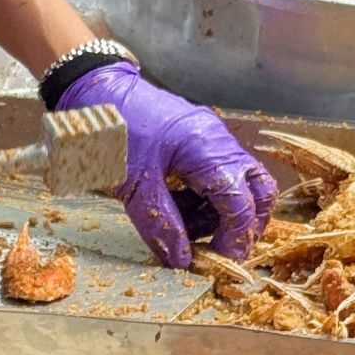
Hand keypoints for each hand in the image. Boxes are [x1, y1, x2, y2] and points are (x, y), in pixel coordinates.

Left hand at [58, 62, 276, 269]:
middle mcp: (219, 142)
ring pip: (238, 188)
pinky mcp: (200, 144)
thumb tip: (182, 262)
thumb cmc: (114, 132)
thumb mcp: (134, 186)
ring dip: (217, 216)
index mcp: (207, 149)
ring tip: (181, 226)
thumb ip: (161, 226)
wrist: (96, 91)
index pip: (241, 202)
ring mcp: (212, 141)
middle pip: (258, 191)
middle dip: (244, 226)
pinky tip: (175, 208)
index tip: (219, 262)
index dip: (235, 238)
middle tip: (218, 250)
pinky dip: (202, 202)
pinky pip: (216, 179)